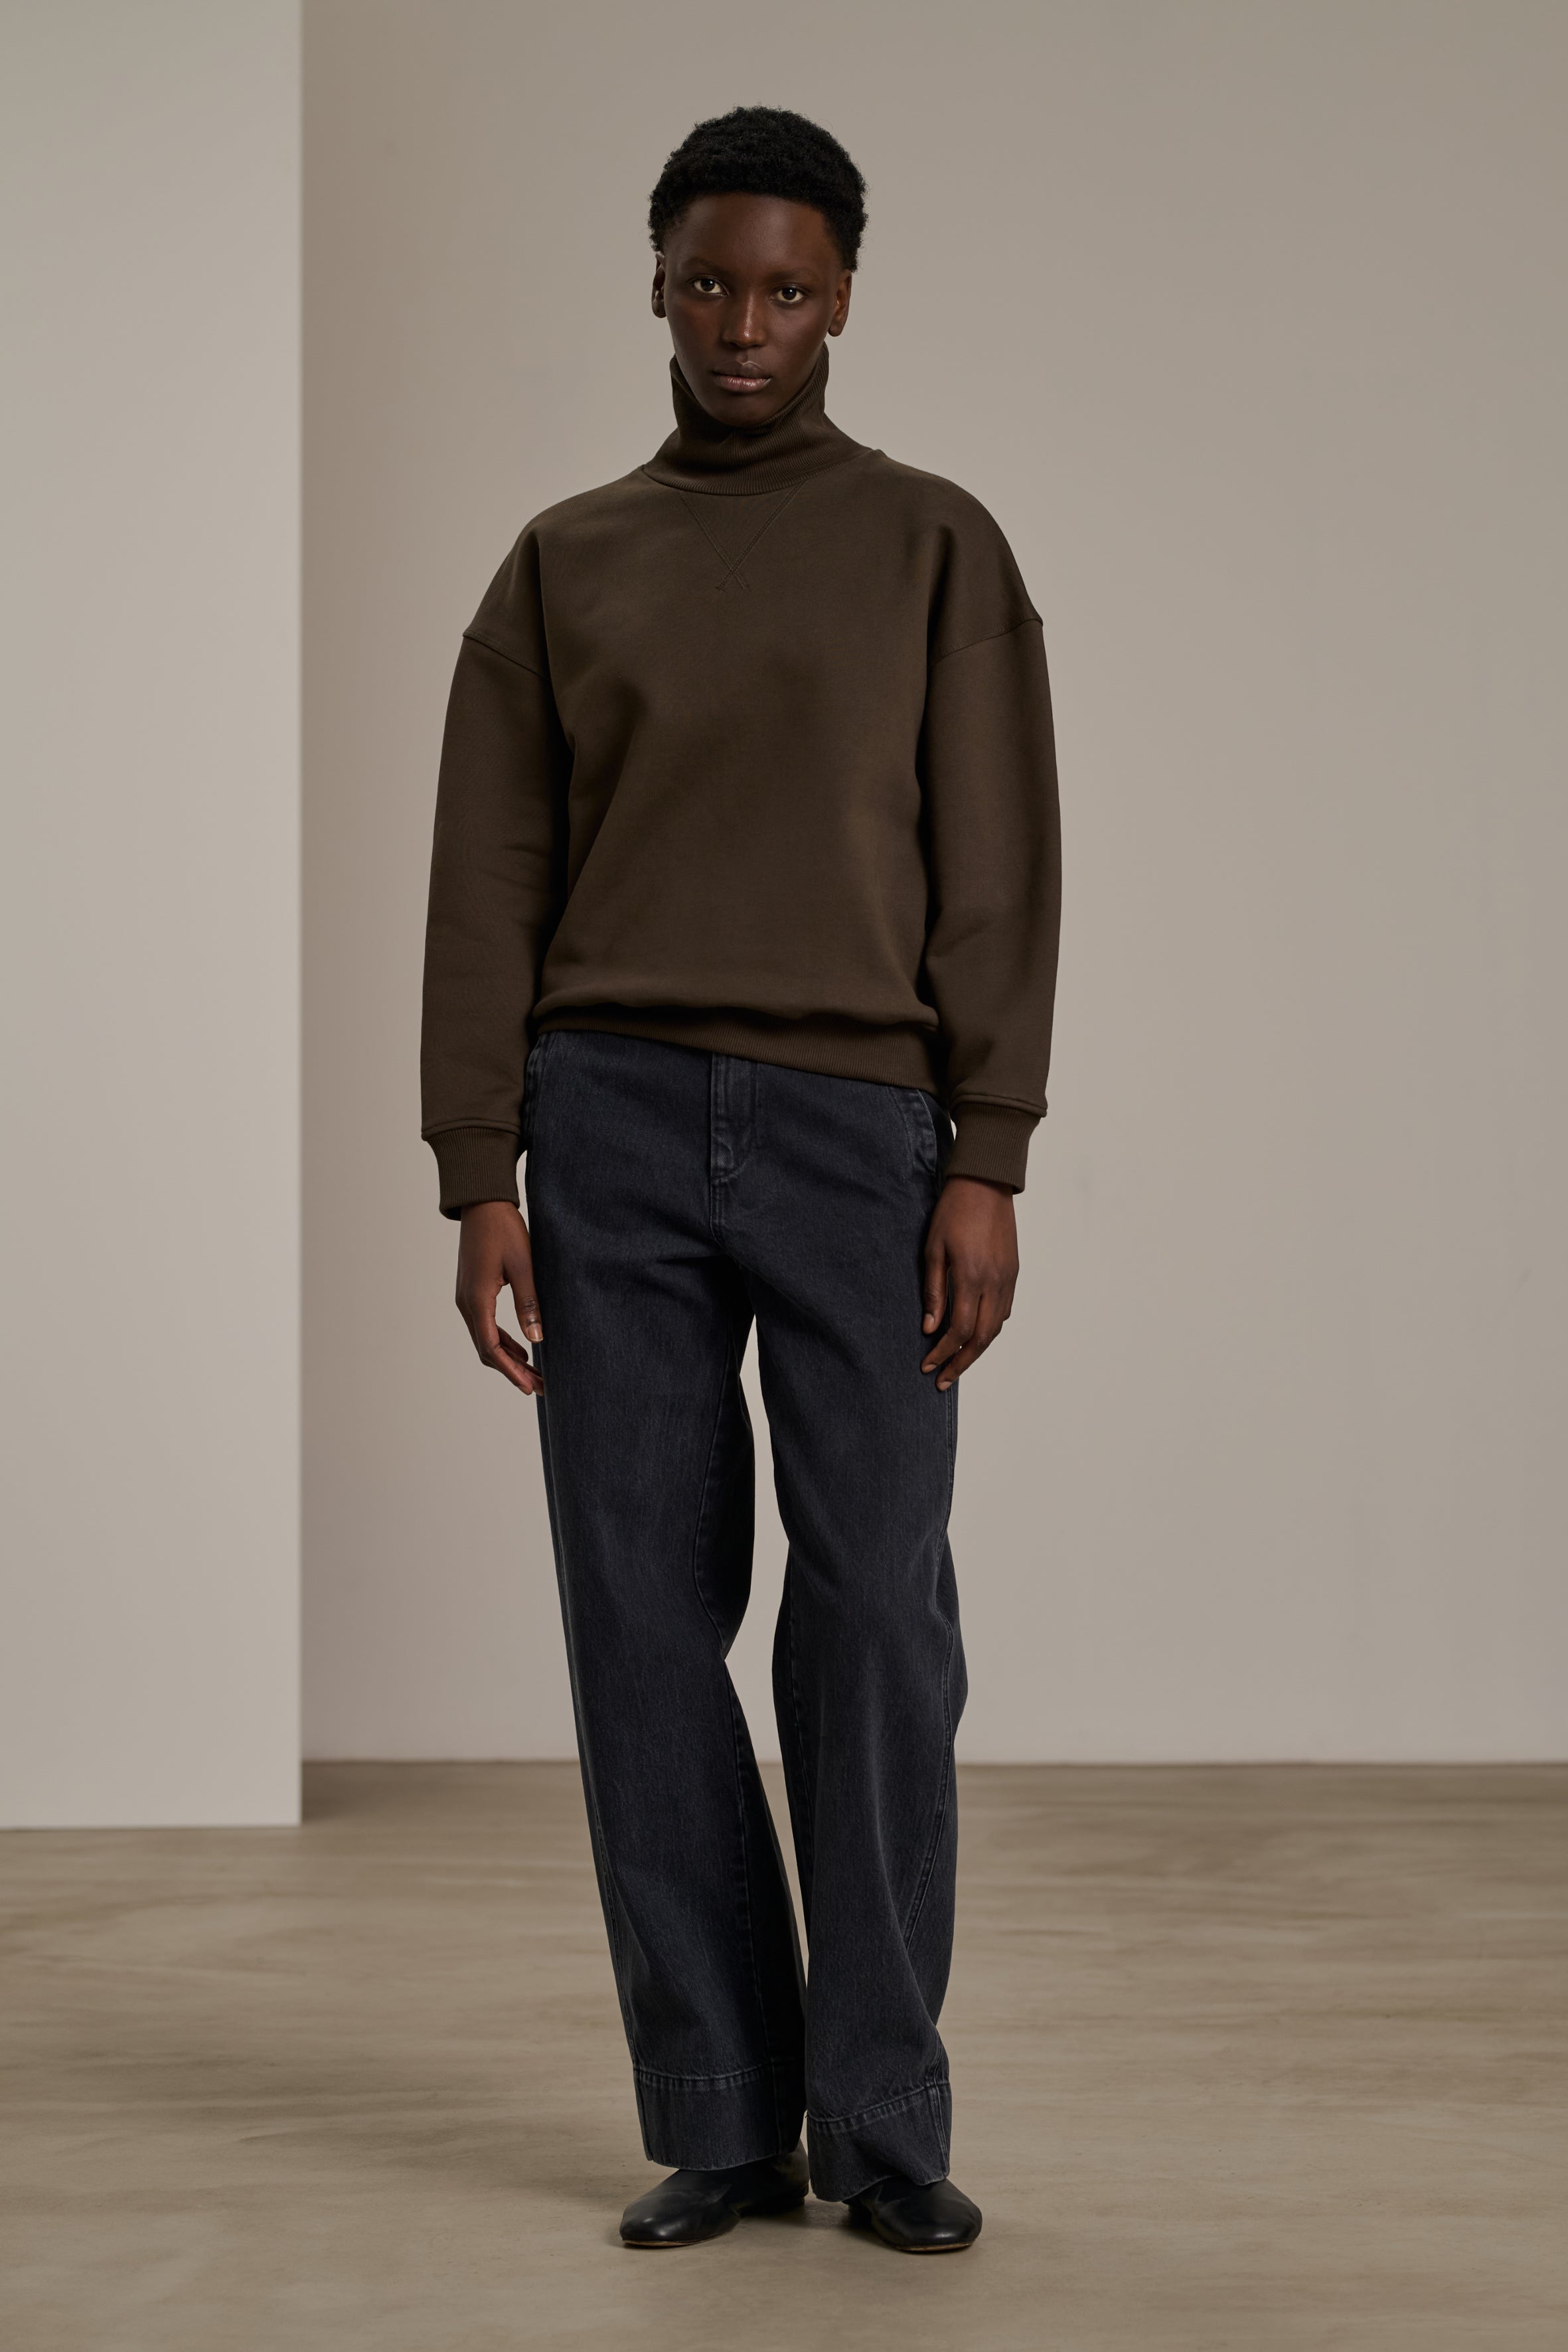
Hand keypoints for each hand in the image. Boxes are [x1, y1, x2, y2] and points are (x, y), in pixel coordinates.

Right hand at [456, 1201, 543, 1395]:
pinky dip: (503, 1341)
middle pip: (487, 1349)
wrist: (482, 1204)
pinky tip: (522, 1348)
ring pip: (486, 1339)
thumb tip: (537, 1339)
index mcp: (477, 1300)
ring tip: (535, 1373)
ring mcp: (467, 1298)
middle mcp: (466, 1303)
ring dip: (509, 1358)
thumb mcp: (523, 1265)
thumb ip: (529, 1303)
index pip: (492, 1348)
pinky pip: (486, 1325)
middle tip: (540, 1386)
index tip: (530, 1386)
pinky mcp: (472, 1292)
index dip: (511, 1371)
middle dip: (512, 1371)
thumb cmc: (504, 1230)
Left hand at [920, 1176, 1018, 1390]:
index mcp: (972, 1277)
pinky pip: (1004, 1310)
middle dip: (962, 1363)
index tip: (927, 1365)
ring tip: (958, 1363)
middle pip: (982, 1337)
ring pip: (996, 1327)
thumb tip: (929, 1327)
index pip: (959, 1330)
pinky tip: (975, 1333)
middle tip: (943, 1379)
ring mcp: (1008, 1278)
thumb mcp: (933, 1249)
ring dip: (977, 1349)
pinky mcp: (1014, 1272)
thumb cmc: (953, 1211)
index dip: (943, 1353)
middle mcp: (995, 1282)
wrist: (985, 1183)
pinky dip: (990, 1328)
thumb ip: (934, 1290)